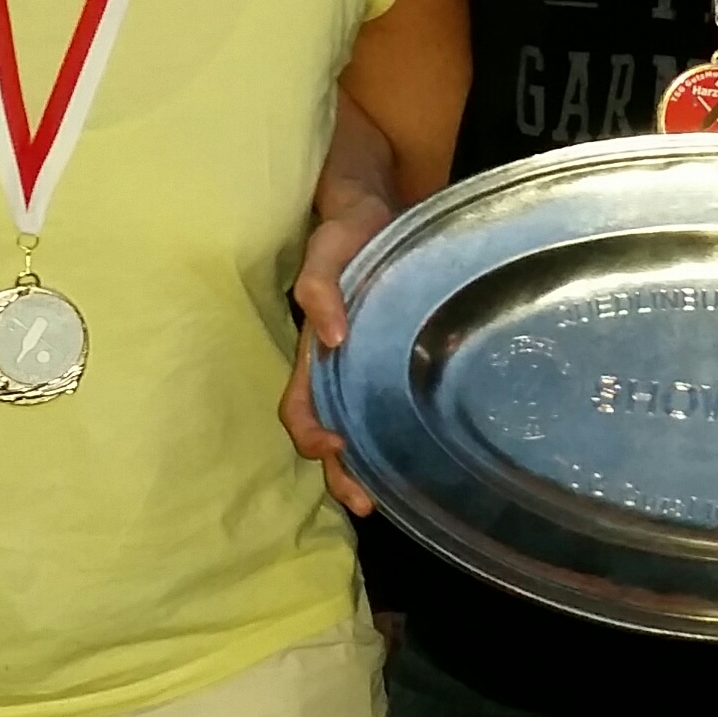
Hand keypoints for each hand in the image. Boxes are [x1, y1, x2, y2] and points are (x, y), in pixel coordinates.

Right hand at [282, 189, 400, 513]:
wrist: (379, 210)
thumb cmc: (348, 230)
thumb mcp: (328, 248)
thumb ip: (321, 286)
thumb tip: (331, 337)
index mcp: (315, 350)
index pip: (299, 405)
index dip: (310, 433)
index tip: (337, 447)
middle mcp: (337, 368)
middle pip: (326, 433)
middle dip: (340, 475)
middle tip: (367, 506)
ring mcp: (364, 368)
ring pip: (356, 430)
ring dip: (365, 470)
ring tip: (389, 501)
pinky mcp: (394, 363)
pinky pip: (386, 410)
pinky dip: (392, 441)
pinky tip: (418, 460)